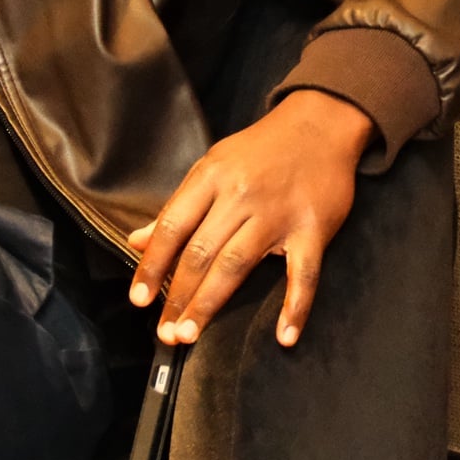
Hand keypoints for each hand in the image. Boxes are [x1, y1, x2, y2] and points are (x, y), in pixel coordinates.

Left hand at [126, 90, 376, 348]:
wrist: (321, 124)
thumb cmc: (263, 149)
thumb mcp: (214, 165)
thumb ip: (178, 206)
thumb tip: (137, 241)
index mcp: (212, 177)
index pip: (172, 226)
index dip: (153, 265)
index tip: (139, 299)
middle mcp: (242, 196)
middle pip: (201, 252)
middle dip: (178, 296)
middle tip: (165, 332)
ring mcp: (279, 214)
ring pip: (237, 265)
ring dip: (210, 304)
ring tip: (190, 334)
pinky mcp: (314, 229)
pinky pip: (305, 274)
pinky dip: (296, 306)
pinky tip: (285, 335)